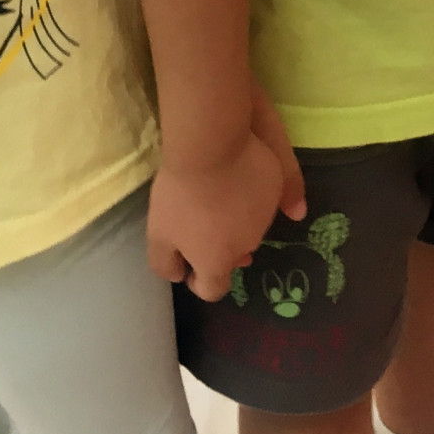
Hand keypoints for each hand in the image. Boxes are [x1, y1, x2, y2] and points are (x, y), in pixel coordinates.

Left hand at [148, 97, 304, 296]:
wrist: (211, 144)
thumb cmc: (180, 193)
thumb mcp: (158, 233)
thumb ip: (165, 263)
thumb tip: (179, 275)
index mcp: (219, 261)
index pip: (213, 289)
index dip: (200, 281)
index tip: (189, 263)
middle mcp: (247, 245)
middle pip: (233, 256)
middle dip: (220, 247)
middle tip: (204, 222)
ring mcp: (265, 217)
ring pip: (249, 229)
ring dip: (236, 222)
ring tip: (219, 195)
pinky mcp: (275, 188)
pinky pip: (262, 202)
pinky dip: (251, 198)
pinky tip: (236, 179)